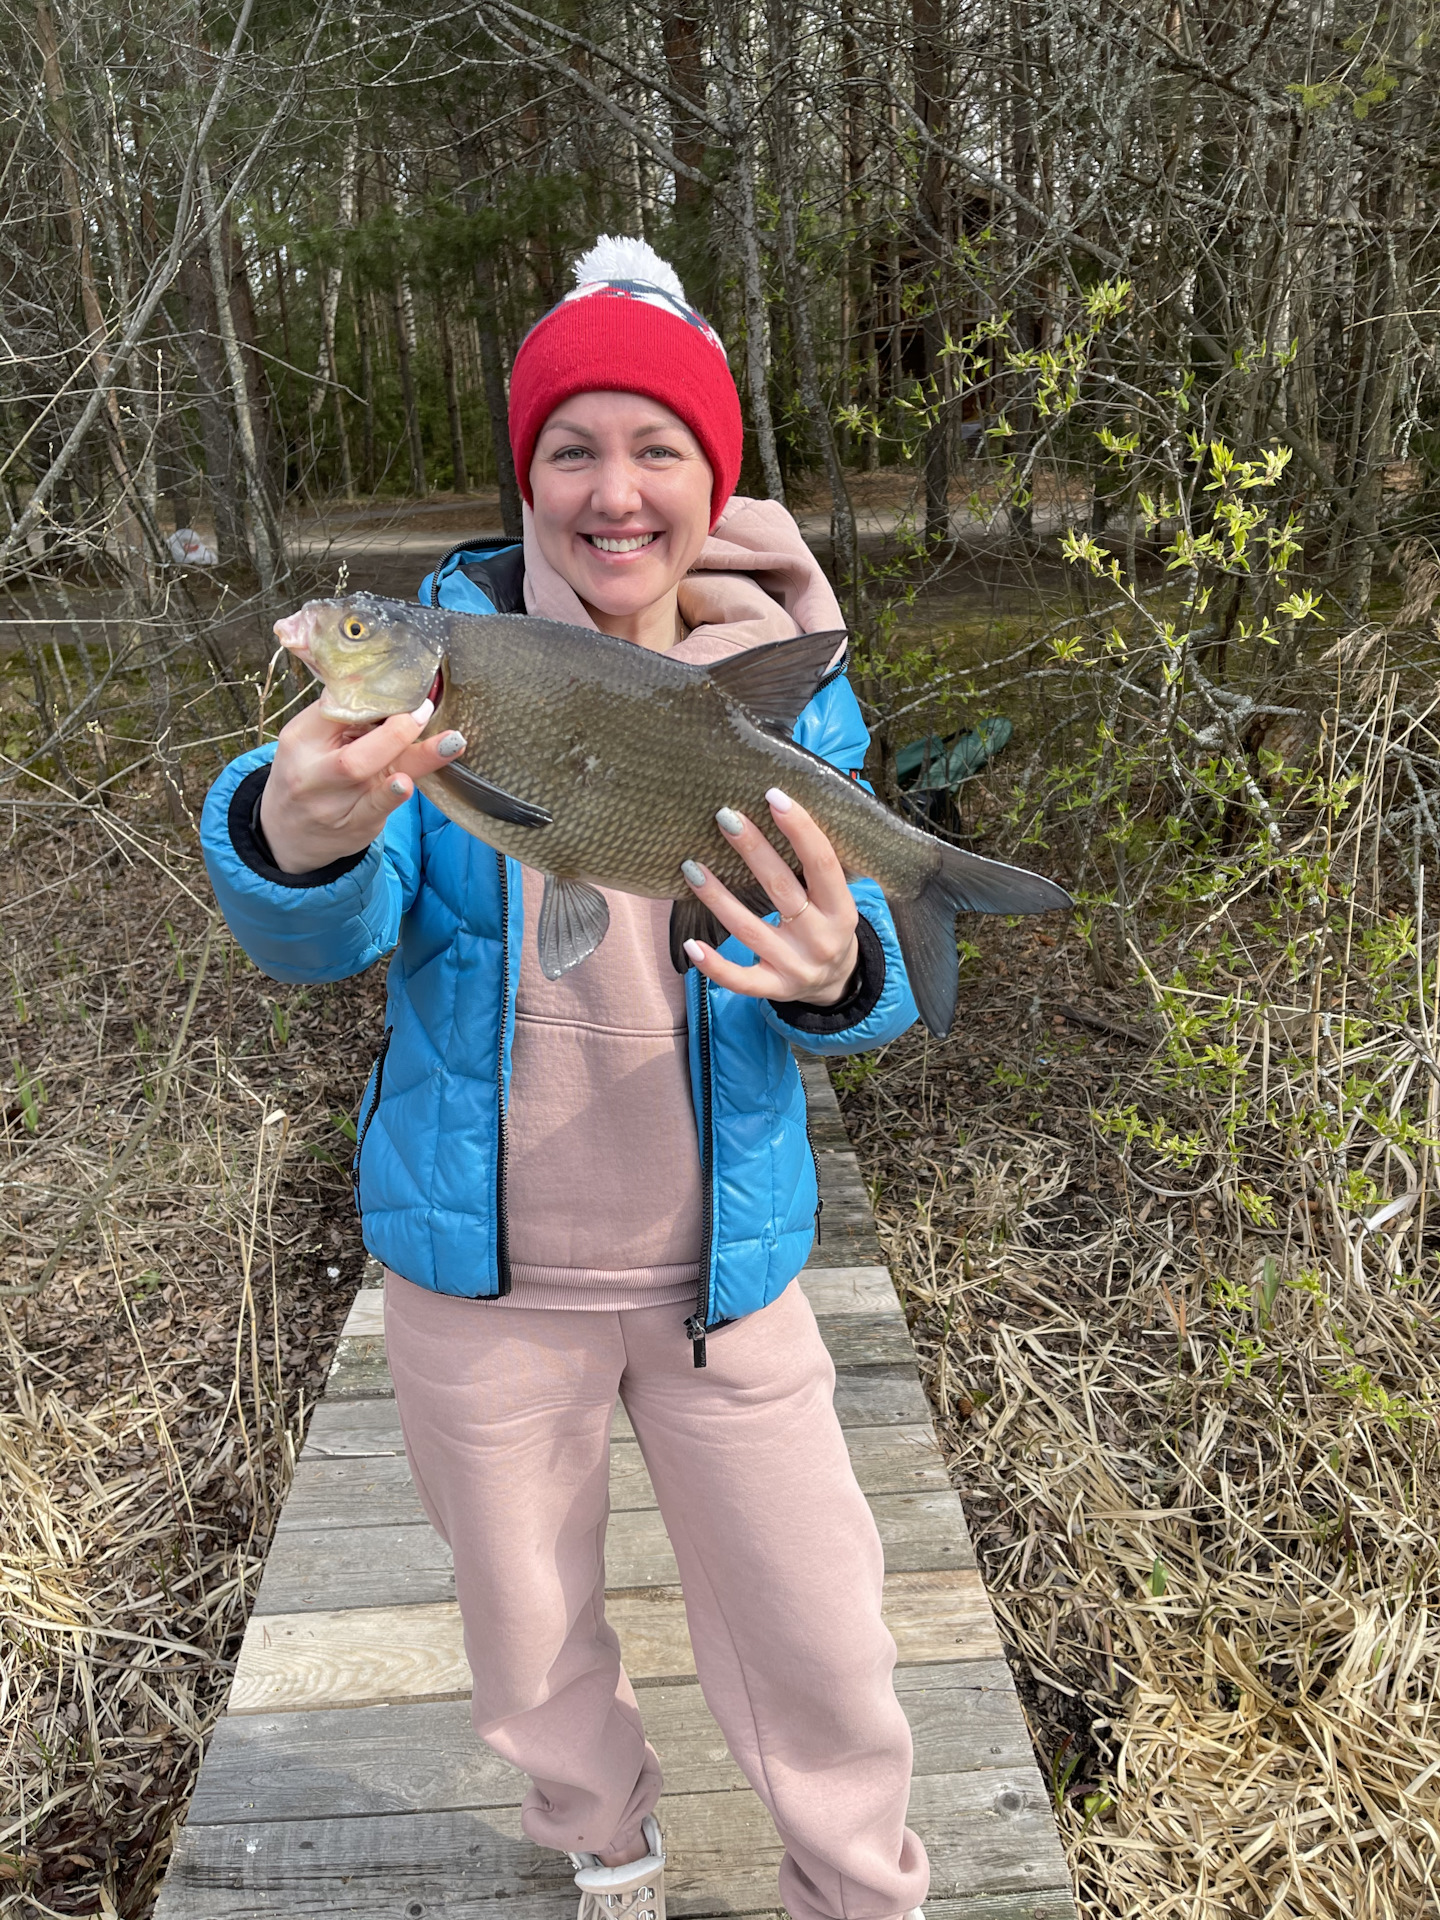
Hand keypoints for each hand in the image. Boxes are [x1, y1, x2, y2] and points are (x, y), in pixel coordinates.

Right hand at [258, 694, 465, 873]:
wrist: (285, 834)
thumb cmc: (306, 776)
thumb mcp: (307, 741)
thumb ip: (339, 716)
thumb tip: (383, 685)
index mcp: (300, 741)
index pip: (334, 711)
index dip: (373, 699)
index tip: (406, 689)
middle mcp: (314, 774)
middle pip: (353, 753)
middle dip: (396, 732)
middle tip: (424, 711)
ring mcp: (334, 805)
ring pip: (370, 779)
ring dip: (414, 760)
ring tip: (449, 743)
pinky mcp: (354, 826)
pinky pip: (375, 811)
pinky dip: (391, 798)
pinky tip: (406, 785)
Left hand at [680, 788, 859, 1005]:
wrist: (837, 983)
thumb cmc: (829, 924)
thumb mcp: (837, 896)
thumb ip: (818, 863)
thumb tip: (782, 804)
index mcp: (841, 909)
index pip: (822, 863)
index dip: (800, 829)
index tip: (773, 796)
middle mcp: (820, 938)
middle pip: (781, 888)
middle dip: (753, 850)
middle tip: (725, 816)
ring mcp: (795, 966)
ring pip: (750, 928)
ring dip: (718, 896)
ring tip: (691, 866)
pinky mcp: (774, 988)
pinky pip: (741, 980)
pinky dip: (714, 965)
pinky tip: (692, 945)